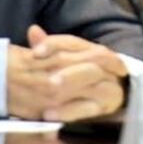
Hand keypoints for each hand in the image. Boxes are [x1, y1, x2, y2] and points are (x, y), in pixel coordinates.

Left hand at [6, 25, 127, 120]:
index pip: (72, 42)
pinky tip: (49, 114)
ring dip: (71, 80)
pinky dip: (69, 110)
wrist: (109, 95)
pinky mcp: (106, 105)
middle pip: (90, 56)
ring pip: (94, 76)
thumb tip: (33, 30)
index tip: (35, 52)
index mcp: (90, 50)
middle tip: (47, 74)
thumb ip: (49, 47)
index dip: (54, 44)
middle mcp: (103, 64)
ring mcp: (108, 84)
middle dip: (67, 62)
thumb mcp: (64, 61)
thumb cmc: (80, 77)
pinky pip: (89, 108)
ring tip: (50, 86)